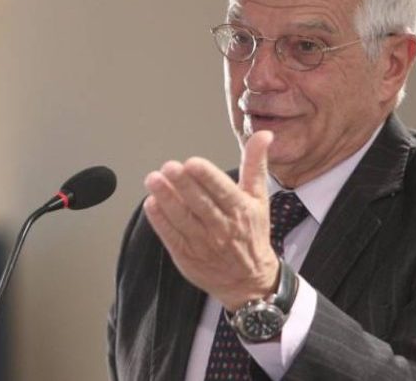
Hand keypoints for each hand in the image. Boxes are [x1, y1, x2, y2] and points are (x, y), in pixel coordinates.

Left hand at [143, 131, 278, 310]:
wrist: (249, 280)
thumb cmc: (252, 233)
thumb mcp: (259, 197)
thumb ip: (255, 164)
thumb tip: (264, 135)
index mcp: (241, 210)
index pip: (222, 191)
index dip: (207, 177)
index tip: (193, 163)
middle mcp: (222, 227)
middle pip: (200, 203)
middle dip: (183, 184)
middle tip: (168, 167)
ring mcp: (203, 243)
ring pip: (182, 218)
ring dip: (166, 198)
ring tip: (153, 180)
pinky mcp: (187, 255)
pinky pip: (171, 236)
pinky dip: (160, 220)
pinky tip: (151, 203)